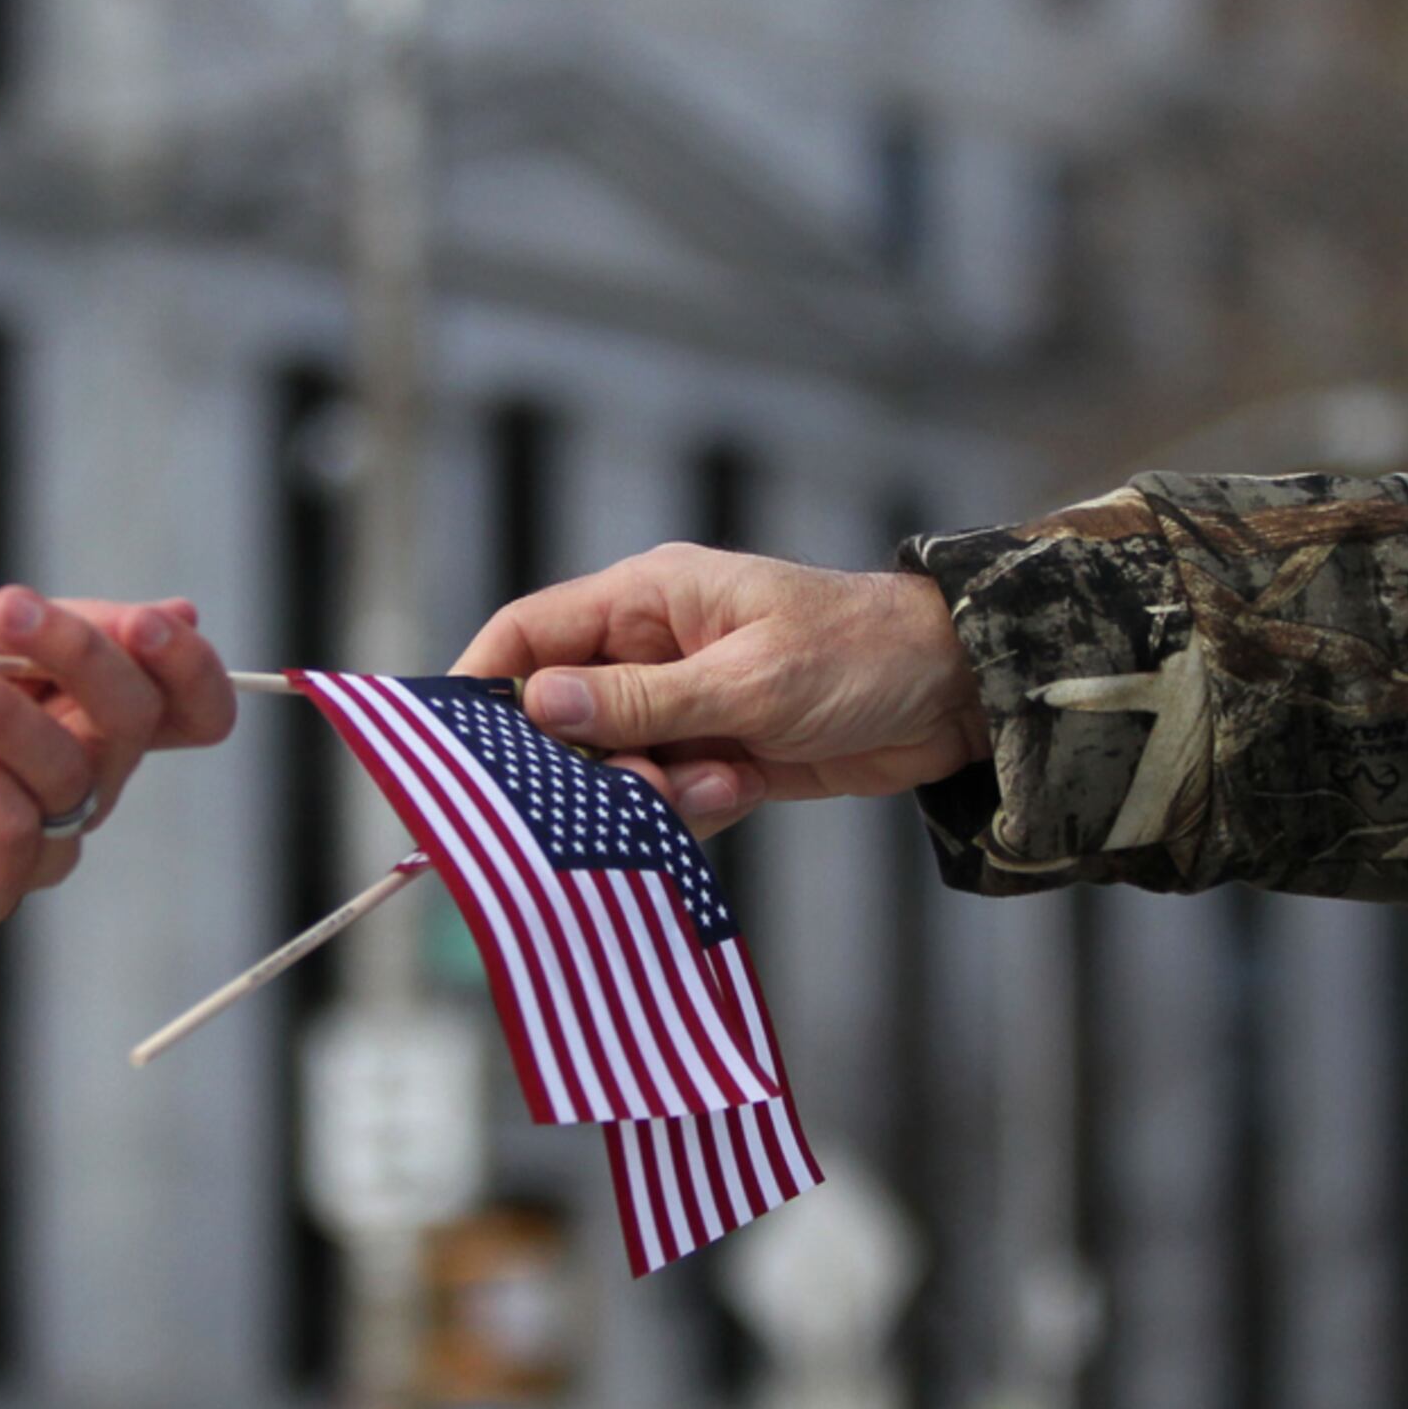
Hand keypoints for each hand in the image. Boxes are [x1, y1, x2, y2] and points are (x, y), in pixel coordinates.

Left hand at [0, 586, 235, 927]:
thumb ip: (79, 627)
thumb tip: (182, 616)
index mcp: (90, 708)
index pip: (189, 710)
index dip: (189, 673)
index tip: (148, 627)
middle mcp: (80, 777)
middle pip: (135, 729)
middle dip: (82, 660)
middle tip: (8, 610)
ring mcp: (35, 836)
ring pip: (74, 779)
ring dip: (6, 713)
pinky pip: (22, 839)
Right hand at [451, 545, 984, 835]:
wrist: (957, 696)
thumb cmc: (860, 653)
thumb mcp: (749, 677)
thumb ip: (642, 699)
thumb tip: (539, 704)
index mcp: (649, 600)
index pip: (529, 632)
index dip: (481, 685)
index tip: (450, 751)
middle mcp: (654, 650)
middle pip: (563, 716)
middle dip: (582, 766)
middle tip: (617, 796)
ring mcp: (685, 705)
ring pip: (616, 769)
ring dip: (654, 793)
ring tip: (721, 781)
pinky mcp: (718, 755)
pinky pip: (668, 798)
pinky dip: (695, 808)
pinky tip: (747, 787)